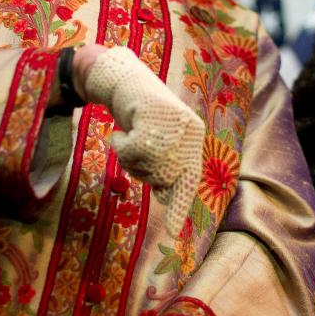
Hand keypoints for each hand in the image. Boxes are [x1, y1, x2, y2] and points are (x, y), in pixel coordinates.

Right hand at [80, 46, 203, 235]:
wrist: (122, 81)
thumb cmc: (140, 116)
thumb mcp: (157, 144)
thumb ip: (165, 168)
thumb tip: (168, 197)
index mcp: (194, 139)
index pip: (189, 180)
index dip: (179, 207)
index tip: (173, 234)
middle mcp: (189, 131)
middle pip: (161, 177)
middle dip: (142, 170)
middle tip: (134, 148)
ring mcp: (171, 123)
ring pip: (145, 164)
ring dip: (130, 156)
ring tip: (130, 135)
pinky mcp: (151, 116)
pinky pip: (130, 150)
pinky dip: (120, 144)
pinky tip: (123, 130)